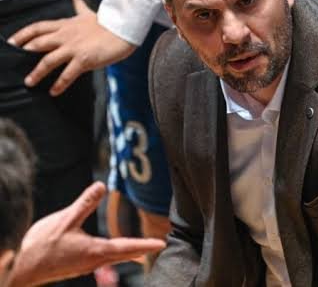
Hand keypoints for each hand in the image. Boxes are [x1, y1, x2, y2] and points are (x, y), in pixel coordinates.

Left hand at [7, 0, 135, 95]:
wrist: (124, 30)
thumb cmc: (108, 23)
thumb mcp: (88, 12)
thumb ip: (77, 2)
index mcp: (65, 25)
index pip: (38, 27)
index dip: (22, 34)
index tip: (11, 41)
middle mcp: (66, 36)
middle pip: (38, 43)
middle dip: (23, 52)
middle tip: (12, 61)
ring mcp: (74, 48)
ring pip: (48, 61)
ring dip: (37, 73)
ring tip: (29, 82)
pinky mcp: (84, 59)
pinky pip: (67, 74)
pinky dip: (59, 84)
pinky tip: (54, 91)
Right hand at [9, 182, 164, 286]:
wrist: (20, 268)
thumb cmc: (41, 246)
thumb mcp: (66, 219)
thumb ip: (85, 202)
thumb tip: (102, 185)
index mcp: (95, 250)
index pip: (127, 246)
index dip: (145, 245)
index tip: (161, 244)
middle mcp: (94, 261)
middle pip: (124, 255)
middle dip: (141, 250)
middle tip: (158, 246)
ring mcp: (85, 266)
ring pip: (113, 258)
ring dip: (128, 253)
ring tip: (141, 250)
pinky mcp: (77, 266)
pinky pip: (102, 260)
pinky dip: (114, 255)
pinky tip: (112, 251)